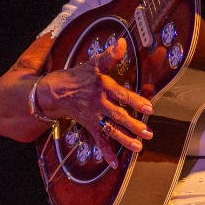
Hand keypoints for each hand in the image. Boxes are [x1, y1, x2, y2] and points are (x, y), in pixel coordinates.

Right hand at [36, 37, 152, 166]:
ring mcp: (94, 116)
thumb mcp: (94, 63)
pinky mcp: (90, 125)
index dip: (134, 100)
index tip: (148, 107)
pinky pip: (98, 140)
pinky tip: (115, 163)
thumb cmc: (79, 76)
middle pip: (116, 115)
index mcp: (102, 87)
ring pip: (110, 129)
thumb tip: (122, 42)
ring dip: (124, 139)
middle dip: (132, 124)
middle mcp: (98, 103)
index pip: (120, 94)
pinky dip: (106, 152)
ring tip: (138, 147)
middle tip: (147, 133)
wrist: (55, 92)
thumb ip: (110, 55)